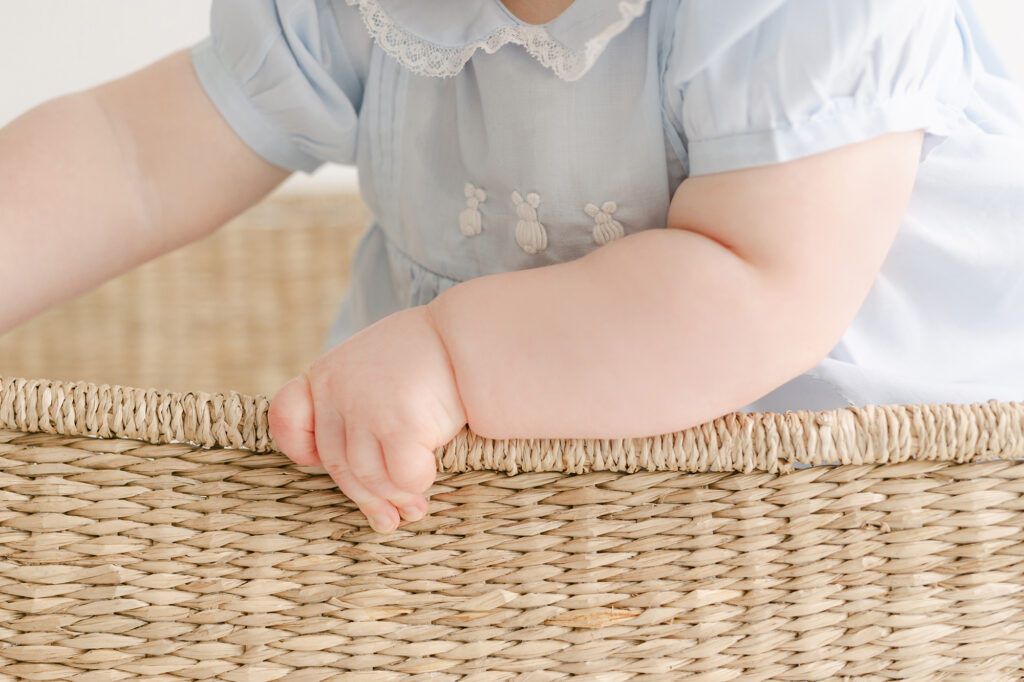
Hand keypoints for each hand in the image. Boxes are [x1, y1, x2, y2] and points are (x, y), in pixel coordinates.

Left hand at [268, 305, 466, 533]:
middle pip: (337, 463)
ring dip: (395, 497)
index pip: (287, 417)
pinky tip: (428, 479)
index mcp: (325, 374)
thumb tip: (360, 477)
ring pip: (370, 477)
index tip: (318, 461)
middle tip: (387, 519)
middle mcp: (337, 391)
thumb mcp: (372, 367)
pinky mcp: (400, 425)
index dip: (300, 447)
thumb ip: (352, 405)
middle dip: (365, 498)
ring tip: (414, 507)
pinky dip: (416, 484)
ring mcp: (366, 408)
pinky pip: (402, 477)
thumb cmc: (425, 358)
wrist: (468, 337)